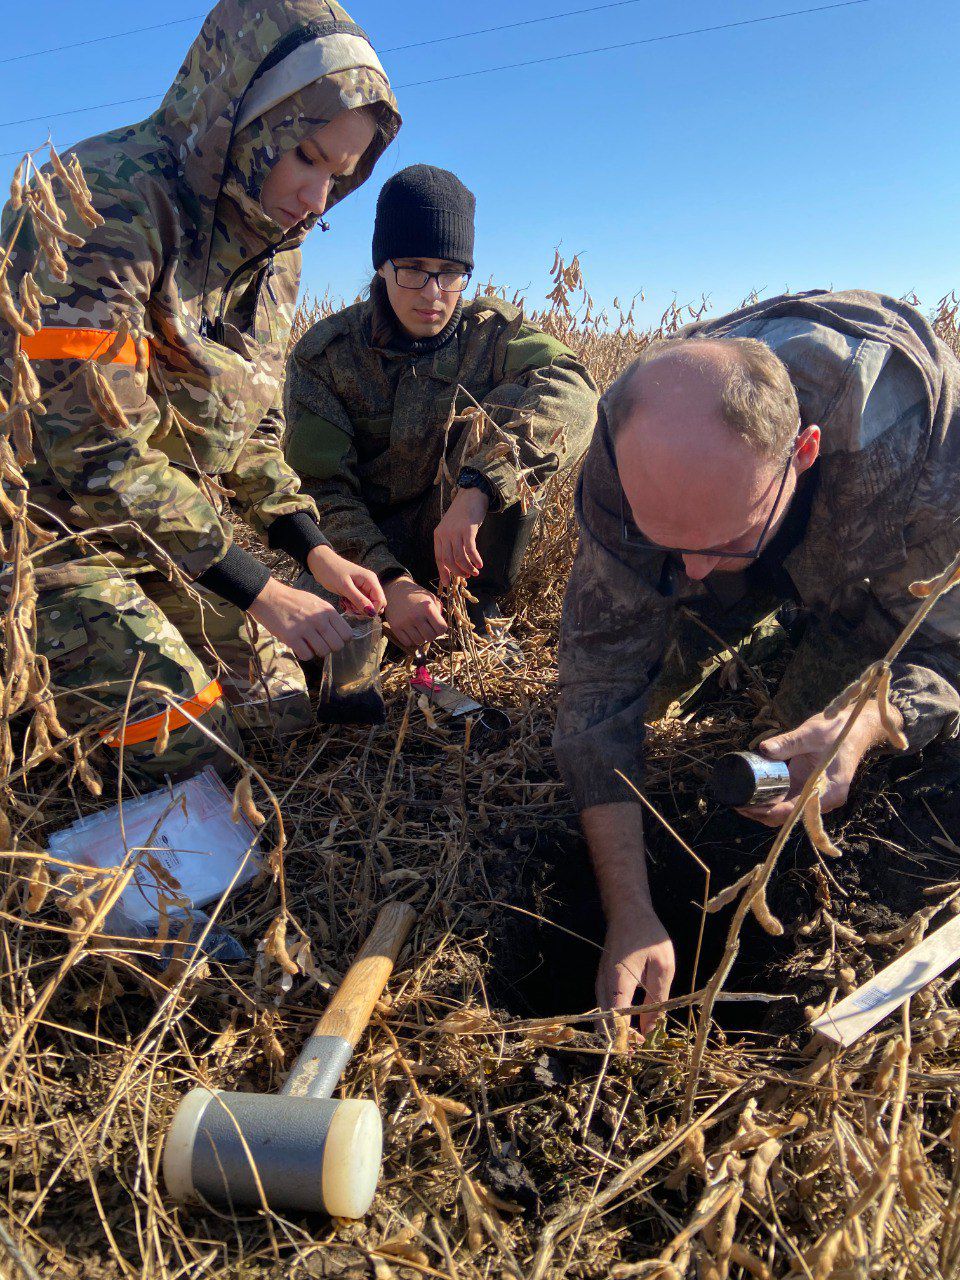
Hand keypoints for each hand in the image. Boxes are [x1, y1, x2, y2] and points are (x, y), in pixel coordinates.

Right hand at [248, 576, 353, 661]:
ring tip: (309, 644)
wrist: (270, 597)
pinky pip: (306, 655)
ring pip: (323, 652)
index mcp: (327, 610)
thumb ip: (329, 617)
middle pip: (337, 646)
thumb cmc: (294, 601)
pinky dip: (304, 654)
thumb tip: (341, 634)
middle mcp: (318, 619)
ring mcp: (305, 629)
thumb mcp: (317, 602)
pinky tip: (299, 646)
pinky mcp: (291, 637)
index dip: (341, 640)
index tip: (333, 639)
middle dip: (330, 648)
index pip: (347, 634)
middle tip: (320, 643)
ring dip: (317, 652)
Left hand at [306, 544, 385, 616]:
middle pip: (376, 604)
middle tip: (350, 609)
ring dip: (357, 609)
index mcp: (370, 580)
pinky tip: (344, 603)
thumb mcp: (344, 587)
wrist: (320, 563)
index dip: (372, 610)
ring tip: (345, 605)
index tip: (357, 612)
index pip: (381, 601)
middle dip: (364, 610)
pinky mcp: (357, 591)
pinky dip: (353, 606)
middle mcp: (370, 583)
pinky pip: (360, 603)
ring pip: (367, 605)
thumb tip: (372, 613)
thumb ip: (359, 600)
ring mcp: (364, 587)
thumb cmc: (331, 571)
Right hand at [384, 576, 447, 650]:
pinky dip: (411, 640)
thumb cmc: (417, 596)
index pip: (441, 629)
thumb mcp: (431, 598)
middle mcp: (416, 616)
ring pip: (419, 641)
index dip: (441, 628)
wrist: (396, 591)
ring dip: (421, 637)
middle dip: (432, 634)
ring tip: (419, 629)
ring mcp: (405, 623)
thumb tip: (441, 629)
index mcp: (427, 608)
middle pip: (431, 637)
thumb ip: (439, 612)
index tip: (437, 624)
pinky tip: (411, 631)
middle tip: (428, 628)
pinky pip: (407, 642)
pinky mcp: (395, 627)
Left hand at [434, 487, 488, 587]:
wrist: (471, 495)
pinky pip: (470, 550)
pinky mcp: (467, 530)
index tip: (448, 583)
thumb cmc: (463, 514)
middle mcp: (444, 534)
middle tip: (466, 577)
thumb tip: (455, 564)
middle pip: (448, 560)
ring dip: (467, 568)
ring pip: (459, 557)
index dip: (443, 572)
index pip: (439, 558)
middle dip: (457, 572)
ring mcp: (455, 532)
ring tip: (475, 572)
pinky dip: (475, 560)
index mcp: (438, 535)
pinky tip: (480, 564)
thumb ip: (451, 543)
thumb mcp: (451, 528)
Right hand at [596, 911, 674, 1037]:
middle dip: (621, 1041)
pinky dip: (615, 1020)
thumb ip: (657, 999)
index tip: (642, 1047)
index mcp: (618, 981)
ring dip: (618, 1031)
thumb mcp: (662, 966)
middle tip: (641, 1049)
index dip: (626, 1039)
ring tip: (638, 1041)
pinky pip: (605, 1007)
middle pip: (604, 1023)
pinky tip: (632, 1024)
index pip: (615, 1020)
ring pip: (602, 1017)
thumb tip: (651, 1029)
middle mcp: (603, 984)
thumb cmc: (648, 936)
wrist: (627, 912)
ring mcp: (600, 982)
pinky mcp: (602, 981)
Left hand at [738, 701, 890, 826]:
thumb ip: (789, 742)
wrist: (856, 728)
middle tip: (737, 804)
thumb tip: (763, 749)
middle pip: (789, 816)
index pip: (796, 810)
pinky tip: (753, 794)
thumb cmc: (839, 730)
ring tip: (740, 801)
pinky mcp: (810, 789)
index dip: (770, 811)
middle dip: (762, 813)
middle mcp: (824, 799)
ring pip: (787, 811)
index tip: (748, 806)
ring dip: (765, 809)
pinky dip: (772, 800)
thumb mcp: (812, 733)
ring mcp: (817, 795)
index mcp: (830, 791)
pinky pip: (789, 800)